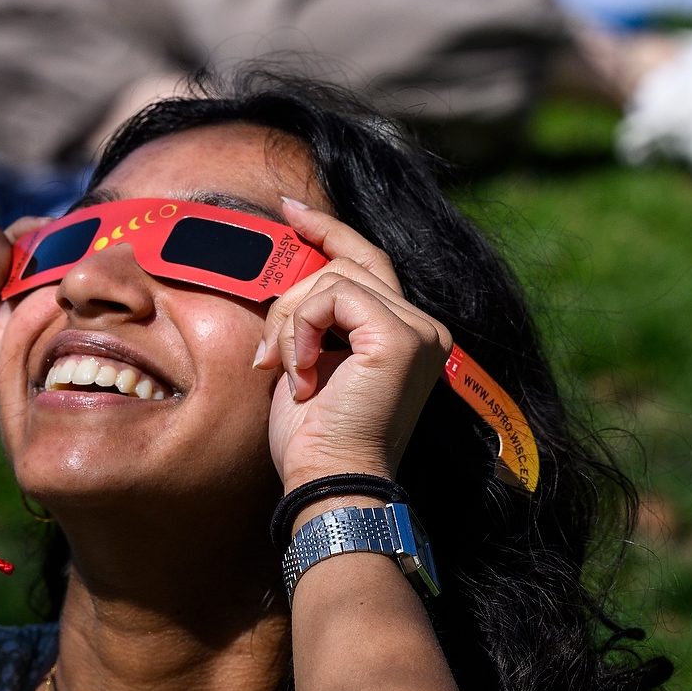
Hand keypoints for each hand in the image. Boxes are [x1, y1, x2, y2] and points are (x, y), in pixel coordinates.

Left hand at [256, 198, 451, 489]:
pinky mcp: (400, 337)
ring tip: (283, 371)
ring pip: (332, 278)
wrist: (328, 481)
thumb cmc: (314, 437)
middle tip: (266, 353)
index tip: (290, 209)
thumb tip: (294, 262)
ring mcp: (418, 330)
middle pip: (346, 264)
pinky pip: (332, 296)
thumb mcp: (312, 358)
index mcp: (409, 333)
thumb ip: (318, 314)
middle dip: (293, 297)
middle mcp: (425, 327)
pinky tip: (301, 372)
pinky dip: (302, 329)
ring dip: (290, 322)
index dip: (328, 229)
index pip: (367, 262)